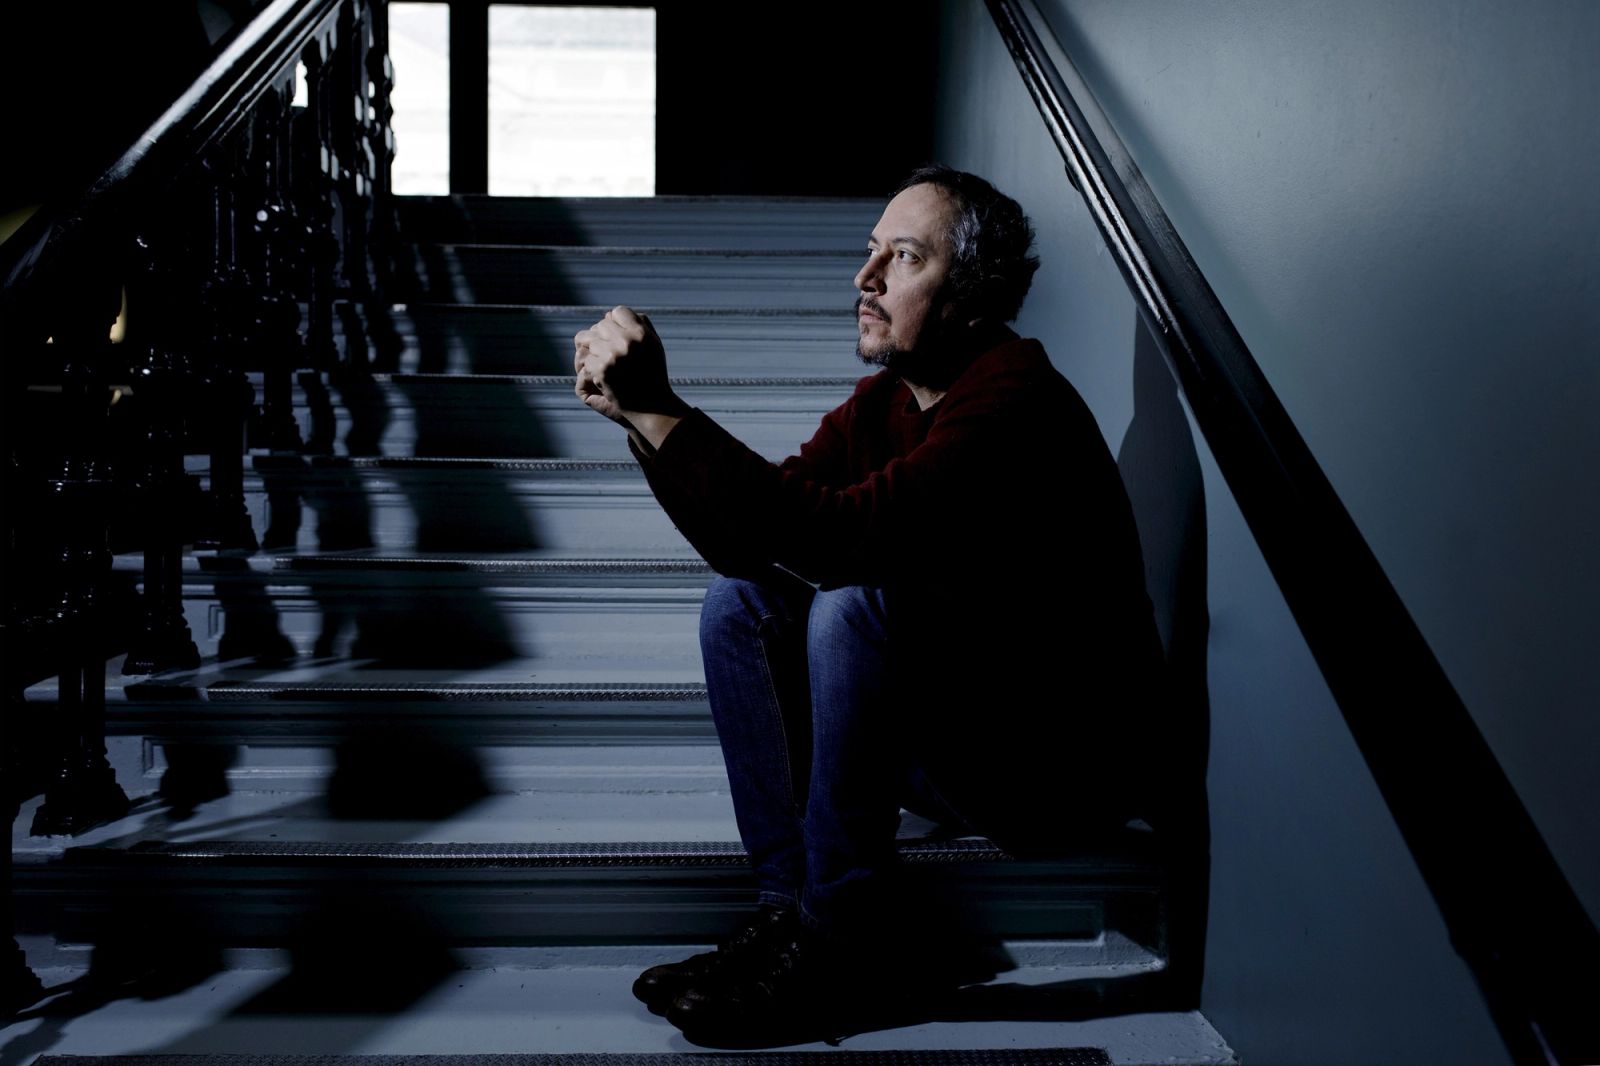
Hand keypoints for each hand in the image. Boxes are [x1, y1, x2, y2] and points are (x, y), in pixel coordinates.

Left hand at [573, 306, 685, 431]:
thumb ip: (637, 325)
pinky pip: (586, 361)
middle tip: (609, 351)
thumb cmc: (653, 374)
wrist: (652, 406)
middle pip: (601, 324)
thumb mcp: (653, 345)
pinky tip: (605, 378)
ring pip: (590, 341)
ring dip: (596, 353)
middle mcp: (627, 342)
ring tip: (608, 365)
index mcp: (641, 333)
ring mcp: (612, 356)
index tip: (618, 335)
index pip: (618, 312)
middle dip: (603, 336)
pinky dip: (592, 370)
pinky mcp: (601, 371)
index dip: (616, 322)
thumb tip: (609, 314)